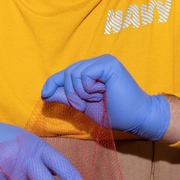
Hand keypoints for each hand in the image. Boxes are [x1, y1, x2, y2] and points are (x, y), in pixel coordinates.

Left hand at [40, 54, 169, 140]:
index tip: (44, 94)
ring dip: (81, 93)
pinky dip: (88, 89)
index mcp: (92, 71)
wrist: (135, 118)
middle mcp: (97, 62)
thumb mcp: (83, 105)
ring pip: (74, 73)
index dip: (53, 82)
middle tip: (85, 104)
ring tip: (97, 98)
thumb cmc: (113, 113)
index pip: (66, 73)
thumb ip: (66, 96)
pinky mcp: (108, 63)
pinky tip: (102, 92)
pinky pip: (84, 74)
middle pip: (67, 73)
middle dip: (72, 94)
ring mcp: (103, 61)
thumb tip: (45, 93)